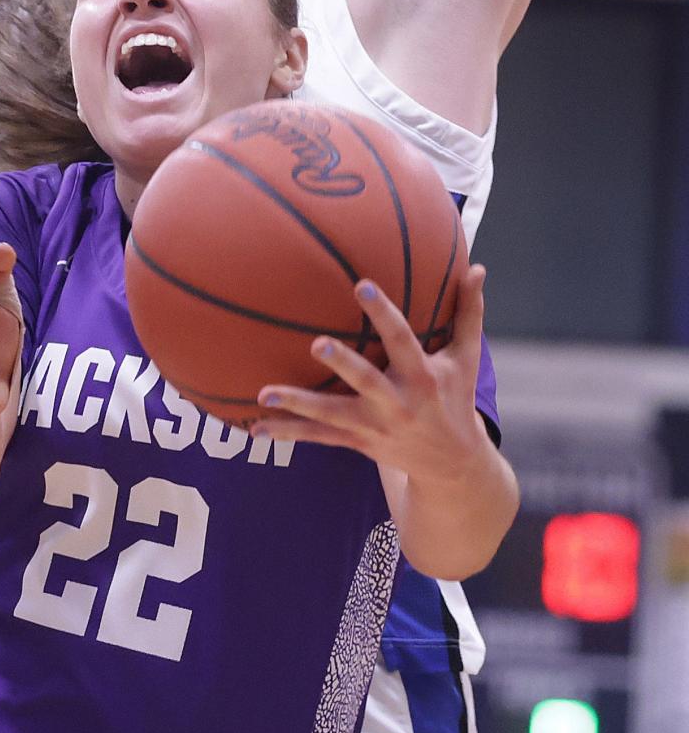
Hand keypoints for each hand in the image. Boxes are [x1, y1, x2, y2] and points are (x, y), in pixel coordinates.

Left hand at [253, 265, 489, 488]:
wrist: (452, 464)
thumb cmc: (456, 398)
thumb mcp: (468, 358)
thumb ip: (470, 312)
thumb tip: (478, 267)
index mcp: (423, 376)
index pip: (402, 340)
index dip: (383, 313)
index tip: (362, 285)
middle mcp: (397, 403)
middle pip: (367, 381)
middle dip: (344, 364)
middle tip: (317, 344)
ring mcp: (374, 426)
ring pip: (332, 415)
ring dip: (298, 405)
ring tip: (265, 392)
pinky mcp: (357, 442)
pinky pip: (318, 438)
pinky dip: (288, 433)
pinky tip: (255, 428)